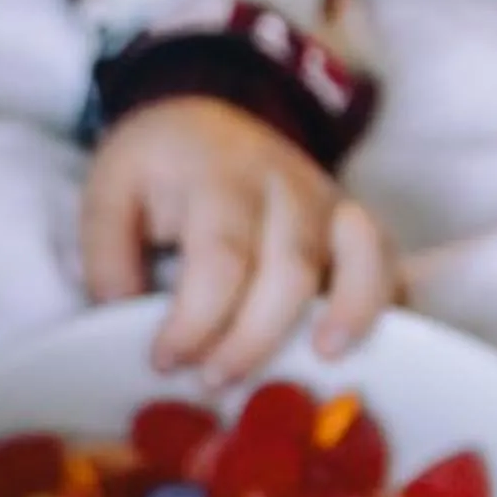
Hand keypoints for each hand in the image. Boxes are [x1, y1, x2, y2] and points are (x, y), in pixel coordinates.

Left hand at [82, 97, 396, 386]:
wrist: (205, 114)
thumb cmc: (157, 166)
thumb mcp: (108, 189)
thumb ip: (107, 253)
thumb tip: (124, 317)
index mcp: (220, 177)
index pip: (221, 256)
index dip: (197, 319)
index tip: (165, 361)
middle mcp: (287, 185)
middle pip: (290, 268)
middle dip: (254, 337)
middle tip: (214, 382)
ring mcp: (330, 201)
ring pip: (358, 257)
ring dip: (347, 313)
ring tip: (321, 360)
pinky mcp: (354, 223)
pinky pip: (389, 260)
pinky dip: (385, 302)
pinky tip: (361, 347)